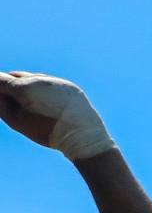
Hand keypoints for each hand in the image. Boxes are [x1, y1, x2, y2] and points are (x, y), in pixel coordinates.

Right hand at [0, 72, 115, 159]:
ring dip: (28, 87)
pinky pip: (51, 84)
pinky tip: (47, 104)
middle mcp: (39, 79)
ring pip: (34, 78)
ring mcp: (56, 80)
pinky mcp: (69, 85)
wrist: (82, 136)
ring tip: (31, 105)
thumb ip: (1, 105)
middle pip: (16, 76)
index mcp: (24, 87)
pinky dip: (45, 91)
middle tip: (8, 97)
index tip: (2, 96)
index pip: (0, 79)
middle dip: (10, 85)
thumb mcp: (17, 121)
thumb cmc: (46, 131)